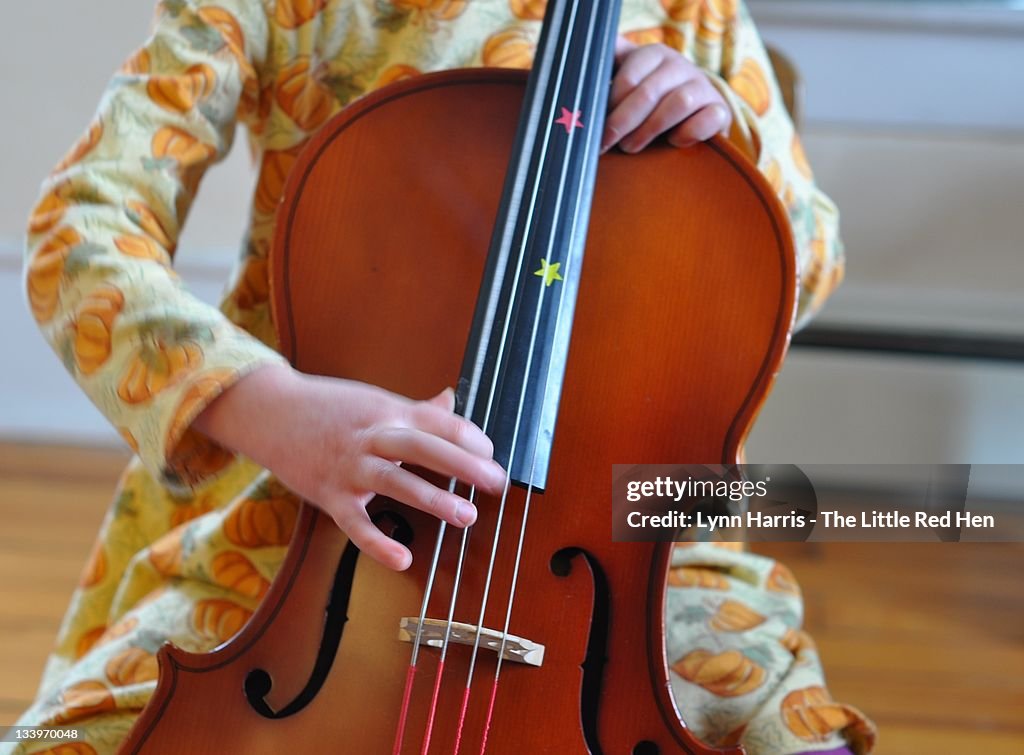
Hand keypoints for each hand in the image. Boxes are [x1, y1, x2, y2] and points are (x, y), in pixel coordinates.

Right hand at [194, 364, 505, 570]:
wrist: (268, 411)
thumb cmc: (327, 406)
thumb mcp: (374, 400)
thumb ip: (415, 407)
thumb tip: (451, 399)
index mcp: (388, 411)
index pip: (437, 421)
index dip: (468, 437)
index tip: (491, 454)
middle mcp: (372, 436)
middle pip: (422, 446)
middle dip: (463, 464)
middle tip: (496, 482)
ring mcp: (349, 467)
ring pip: (395, 480)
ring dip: (433, 498)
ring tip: (467, 516)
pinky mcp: (328, 495)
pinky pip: (355, 523)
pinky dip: (377, 542)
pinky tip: (403, 559)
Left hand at [603, 37, 731, 153]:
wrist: (693, 114)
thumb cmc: (651, 102)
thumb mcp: (630, 83)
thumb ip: (608, 73)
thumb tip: (580, 70)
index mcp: (654, 55)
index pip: (629, 76)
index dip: (610, 105)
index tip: (594, 127)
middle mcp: (680, 66)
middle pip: (649, 92)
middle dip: (623, 122)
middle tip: (607, 142)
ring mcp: (703, 87)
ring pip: (678, 103)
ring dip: (650, 130)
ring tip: (631, 147)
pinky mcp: (720, 110)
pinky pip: (707, 119)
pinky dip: (687, 133)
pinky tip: (672, 142)